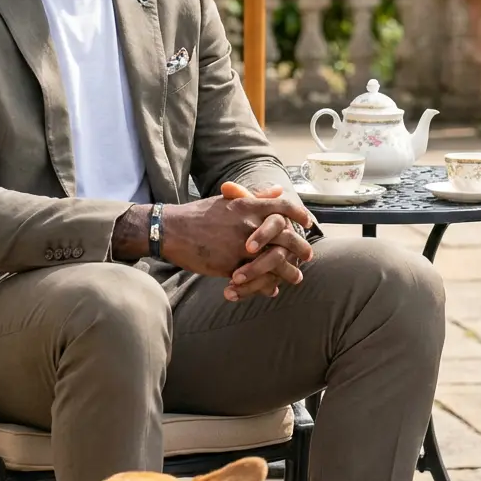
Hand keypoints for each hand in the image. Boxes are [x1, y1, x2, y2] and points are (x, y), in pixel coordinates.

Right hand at [159, 184, 313, 292]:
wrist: (172, 231)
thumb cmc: (199, 214)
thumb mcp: (228, 200)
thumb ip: (255, 197)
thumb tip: (278, 190)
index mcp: (248, 206)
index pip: (283, 207)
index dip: (299, 214)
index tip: (309, 223)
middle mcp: (250, 225)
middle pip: (287, 237)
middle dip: (301, 248)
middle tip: (309, 255)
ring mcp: (242, 246)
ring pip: (275, 262)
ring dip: (289, 272)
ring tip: (296, 277)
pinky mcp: (232, 266)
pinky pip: (256, 278)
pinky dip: (266, 286)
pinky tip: (271, 289)